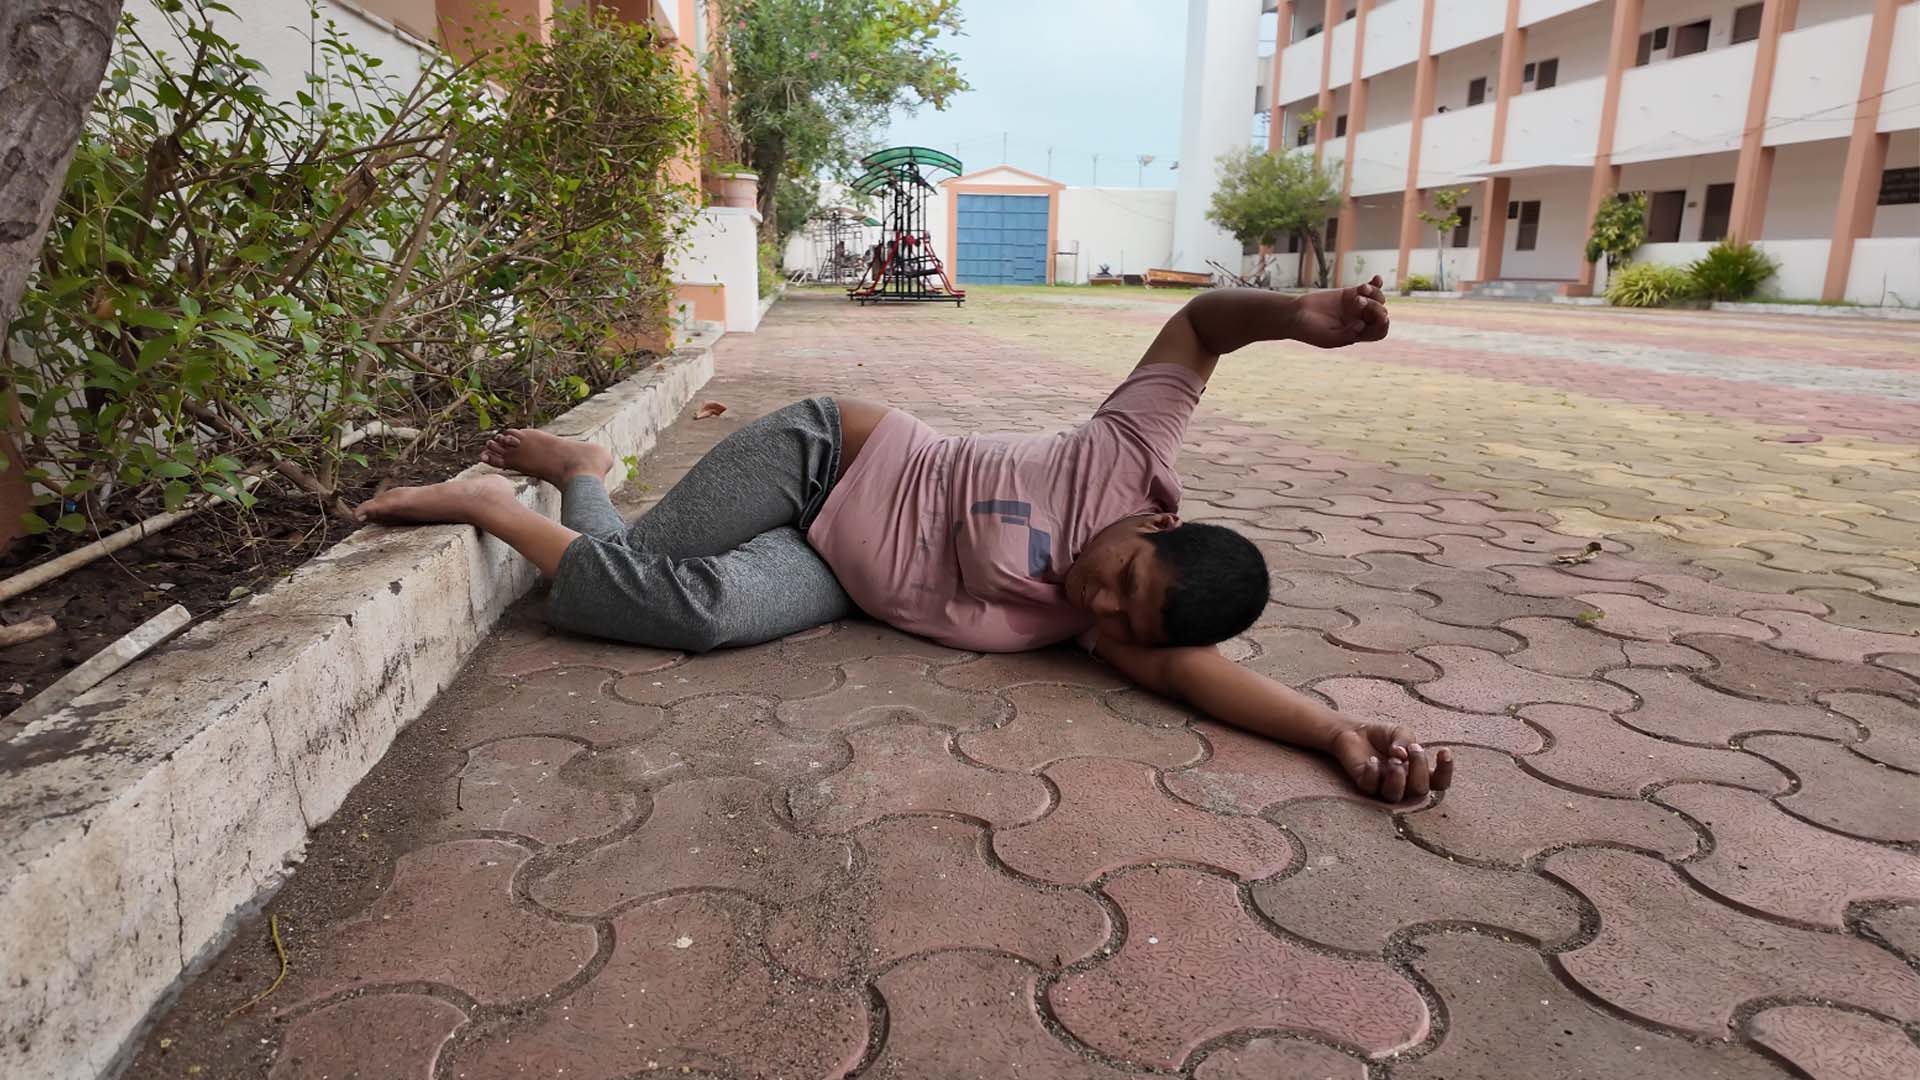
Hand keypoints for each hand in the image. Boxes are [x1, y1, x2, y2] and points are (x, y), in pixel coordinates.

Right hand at [1288, 275, 1389, 348]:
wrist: (1296, 314)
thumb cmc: (1309, 330)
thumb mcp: (1328, 338)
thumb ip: (1346, 335)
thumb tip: (1362, 324)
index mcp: (1357, 335)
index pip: (1378, 332)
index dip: (1383, 325)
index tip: (1382, 317)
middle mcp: (1360, 321)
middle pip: (1380, 314)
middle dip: (1375, 307)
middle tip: (1358, 302)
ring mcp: (1356, 307)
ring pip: (1377, 300)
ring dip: (1374, 294)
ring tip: (1360, 290)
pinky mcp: (1350, 294)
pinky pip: (1367, 288)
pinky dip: (1375, 283)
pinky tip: (1377, 278)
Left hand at [1328, 722, 1453, 801]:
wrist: (1355, 732)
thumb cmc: (1382, 736)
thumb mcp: (1400, 732)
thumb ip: (1405, 741)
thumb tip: (1402, 755)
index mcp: (1418, 773)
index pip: (1439, 782)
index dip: (1446, 771)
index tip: (1444, 751)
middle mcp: (1404, 784)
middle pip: (1420, 791)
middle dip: (1419, 769)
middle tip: (1412, 749)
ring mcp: (1384, 787)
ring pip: (1396, 796)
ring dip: (1397, 777)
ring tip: (1393, 759)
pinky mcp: (1364, 785)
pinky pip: (1371, 787)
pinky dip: (1373, 773)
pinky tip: (1372, 760)